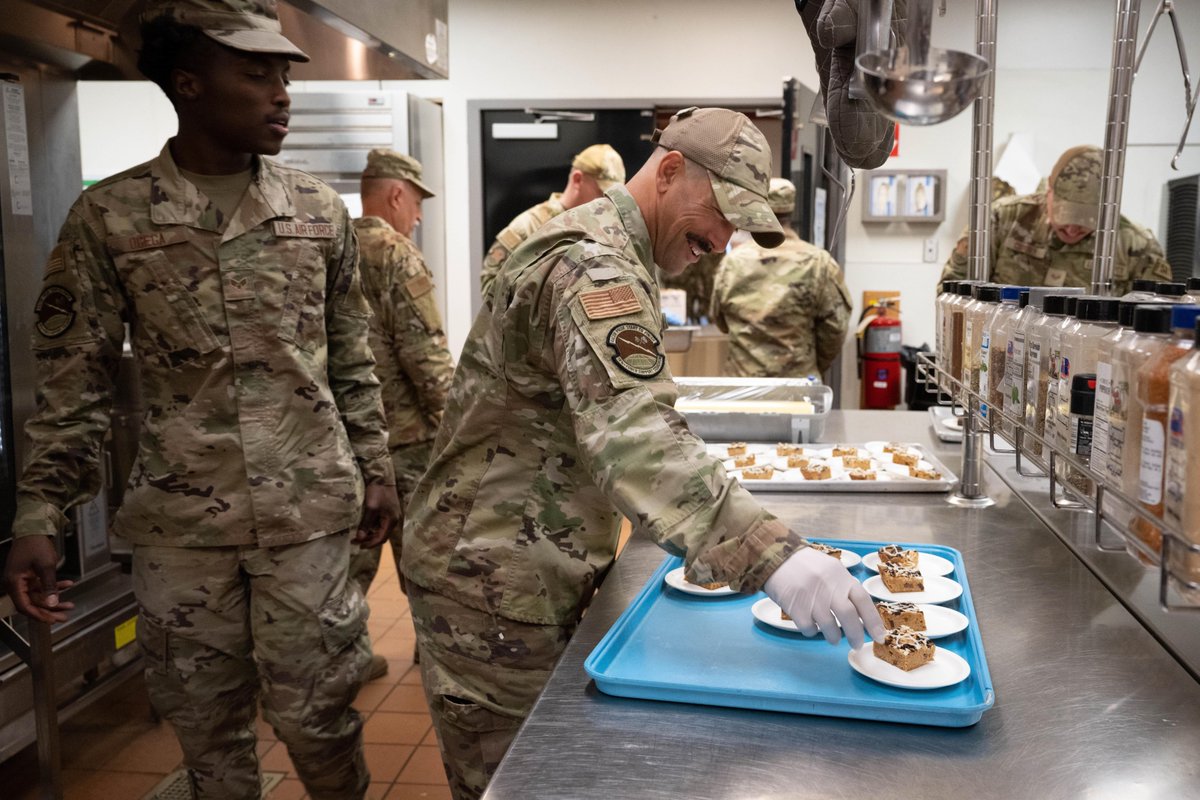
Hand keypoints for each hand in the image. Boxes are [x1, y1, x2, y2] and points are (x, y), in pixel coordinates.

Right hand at [3, 536, 74, 622]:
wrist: (34, 528)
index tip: (52, 620)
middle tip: (64, 616)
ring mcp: (22, 579)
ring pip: (39, 595)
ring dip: (55, 598)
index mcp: (14, 583)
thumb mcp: (46, 566)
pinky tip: (68, 585)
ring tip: (70, 605)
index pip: (24, 606)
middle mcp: (16, 583)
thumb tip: (52, 603)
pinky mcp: (29, 575)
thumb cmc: (36, 545)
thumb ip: (49, 586)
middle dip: (50, 610)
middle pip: (32, 603)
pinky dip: (54, 586)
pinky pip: (41, 586)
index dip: (38, 615)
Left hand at [355, 484, 400, 547]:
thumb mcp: (371, 508)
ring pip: (380, 531)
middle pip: (382, 536)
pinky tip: (363, 527)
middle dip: (369, 540)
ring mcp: (391, 516)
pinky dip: (372, 528)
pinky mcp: (387, 512)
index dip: (370, 544)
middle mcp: (393, 520)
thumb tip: (360, 538)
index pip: (381, 538)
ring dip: (370, 534)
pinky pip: (380, 525)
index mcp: (391, 521)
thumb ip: (365, 524)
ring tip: (357, 536)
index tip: (359, 546)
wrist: (382, 477)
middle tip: (356, 542)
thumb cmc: (377, 492)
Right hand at [764, 547, 885, 648]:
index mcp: (841, 577)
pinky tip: (811, 627)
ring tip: (833, 638)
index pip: (863, 601)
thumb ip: (845, 588)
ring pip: (830, 627)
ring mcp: (812, 597)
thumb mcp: (831, 569)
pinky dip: (812, 632)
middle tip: (856, 644)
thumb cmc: (807, 566)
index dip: (873, 621)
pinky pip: (809, 629)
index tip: (880, 636)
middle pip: (849, 617)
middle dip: (856, 635)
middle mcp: (829, 586)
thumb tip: (862, 616)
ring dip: (834, 637)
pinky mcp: (795, 607)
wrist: (776, 557)